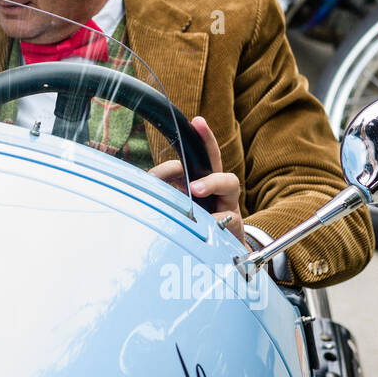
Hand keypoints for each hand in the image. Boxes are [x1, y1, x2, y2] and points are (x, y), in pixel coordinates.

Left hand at [149, 116, 244, 242]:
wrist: (223, 252)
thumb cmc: (198, 225)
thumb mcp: (179, 209)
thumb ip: (164, 196)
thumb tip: (142, 187)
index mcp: (200, 180)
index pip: (192, 159)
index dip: (180, 155)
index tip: (172, 151)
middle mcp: (216, 188)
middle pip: (214, 157)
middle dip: (207, 138)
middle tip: (198, 123)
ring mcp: (228, 204)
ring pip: (229, 182)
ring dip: (212, 182)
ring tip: (196, 189)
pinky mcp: (235, 224)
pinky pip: (229, 218)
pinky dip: (218, 219)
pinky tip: (209, 224)